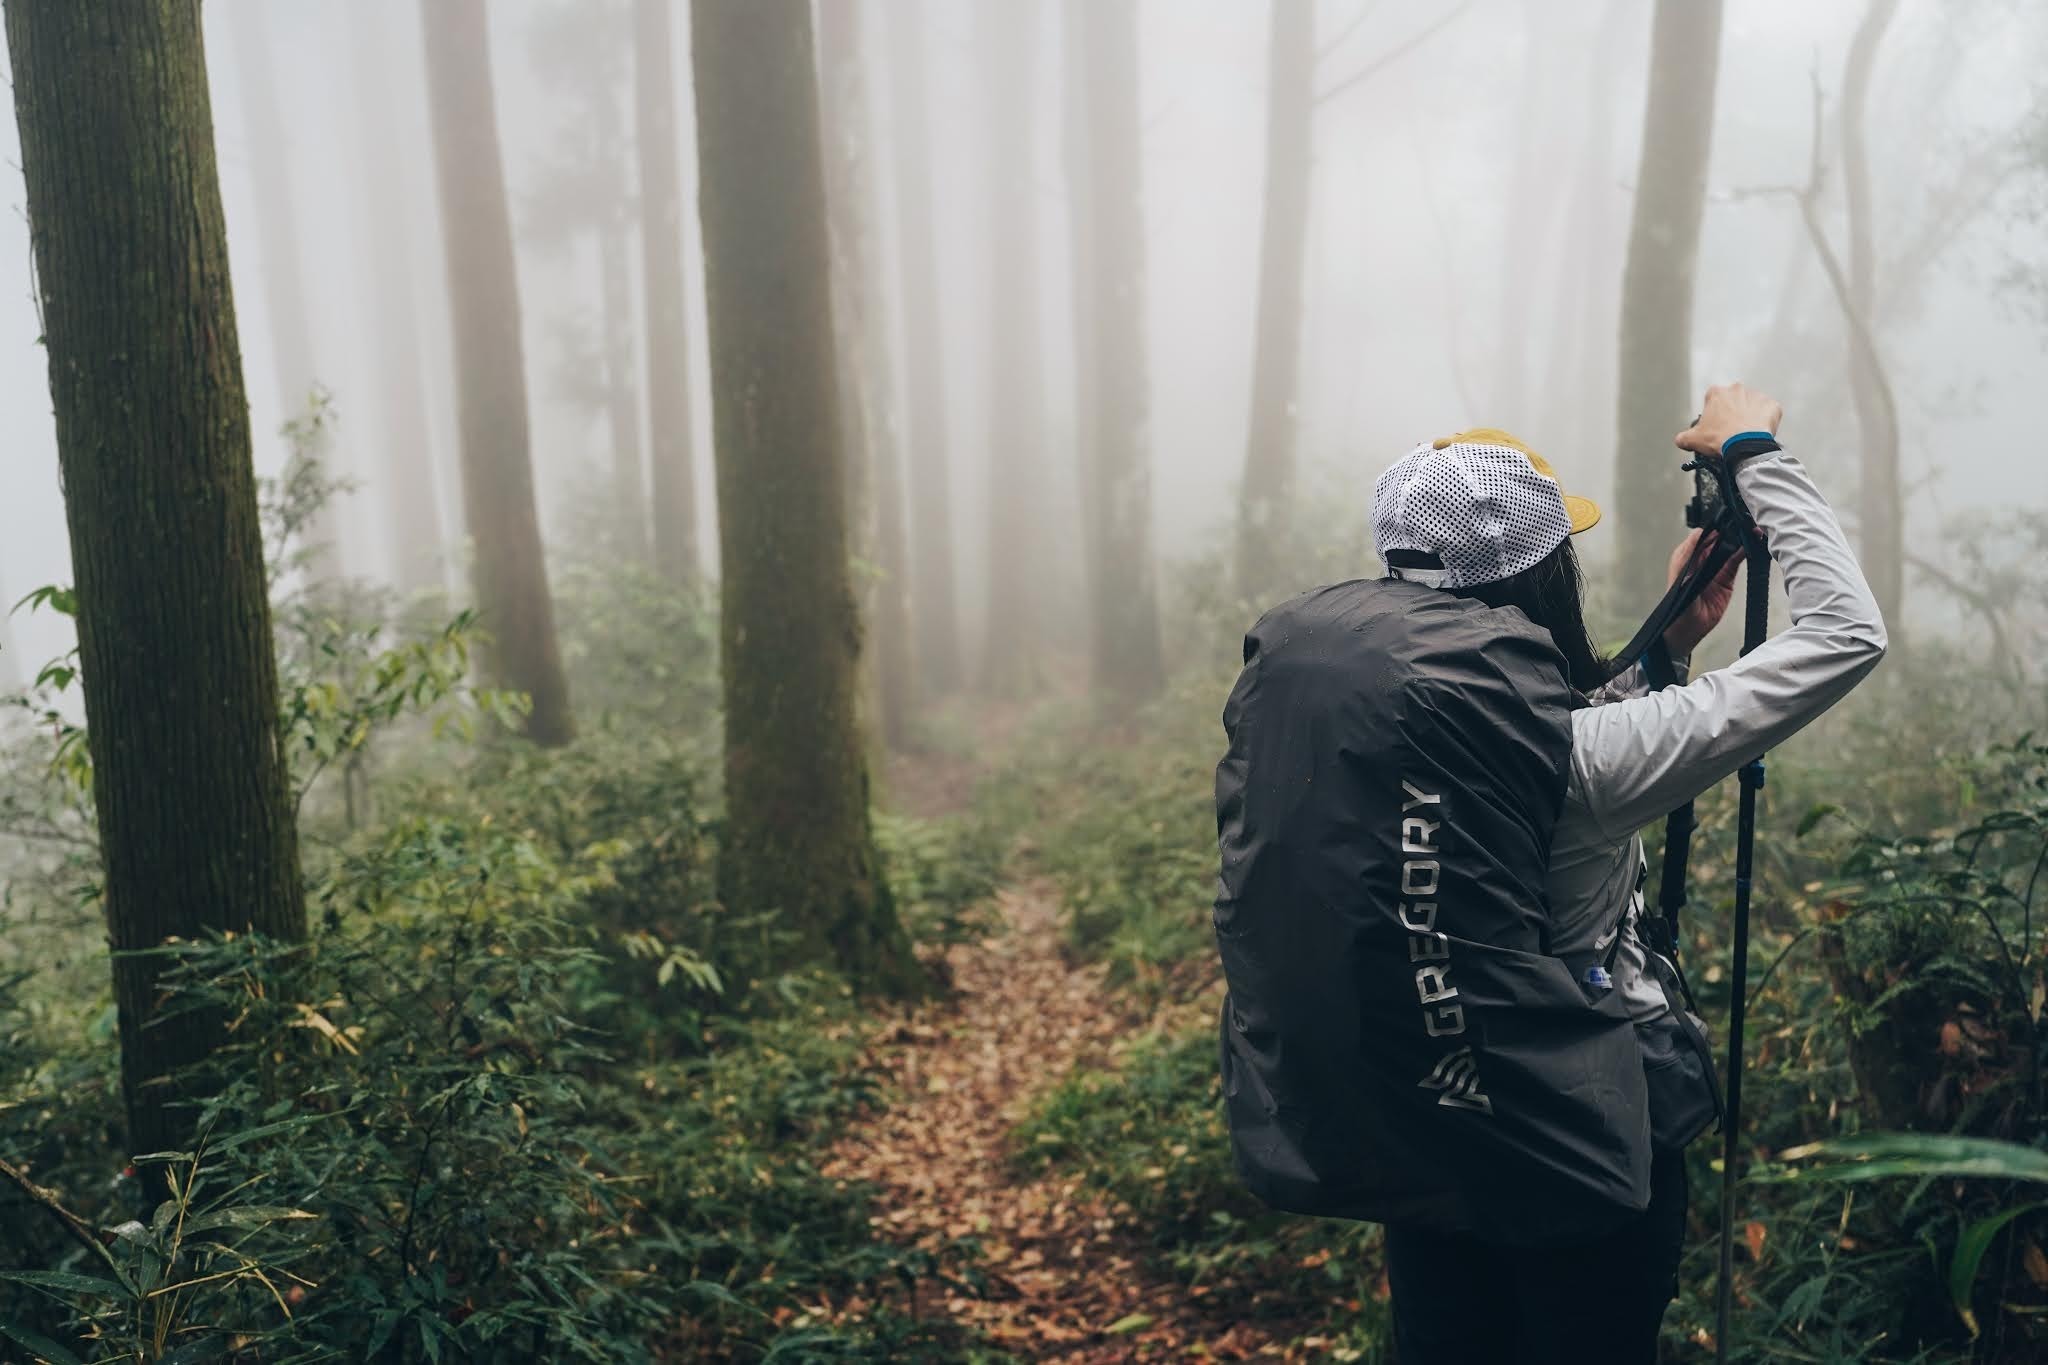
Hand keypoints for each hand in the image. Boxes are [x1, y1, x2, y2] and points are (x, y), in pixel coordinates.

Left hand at [1661, 529, 1744, 656]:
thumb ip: (1688, 555)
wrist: (1687, 629)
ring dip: (1740, 540)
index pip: (1703, 535)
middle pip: (1719, 539)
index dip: (1714, 527)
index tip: (1725, 520)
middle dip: (1730, 530)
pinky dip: (1744, 553)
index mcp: (1687, 555)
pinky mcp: (1727, 579)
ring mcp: (1715, 568)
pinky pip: (1736, 562)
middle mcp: (1702, 559)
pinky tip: (1751, 547)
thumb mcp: (1681, 577)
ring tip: (1752, 531)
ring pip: (1730, 549)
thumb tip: (1698, 533)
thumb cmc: (1677, 604)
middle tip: (1743, 523)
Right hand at [1675, 382, 1783, 457]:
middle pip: (1733, 400)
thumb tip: (1680, 440)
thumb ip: (1683, 437)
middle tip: (1730, 430)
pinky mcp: (1772, 405)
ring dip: (1749, 415)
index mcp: (1717, 393)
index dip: (1713, 413)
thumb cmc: (1719, 439)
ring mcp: (1757, 396)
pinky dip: (1765, 421)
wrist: (1745, 446)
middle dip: (1732, 412)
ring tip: (1745, 433)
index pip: (1712, 399)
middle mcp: (1737, 389)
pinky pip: (1768, 412)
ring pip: (1751, 405)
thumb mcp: (1692, 440)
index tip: (1714, 425)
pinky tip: (1759, 432)